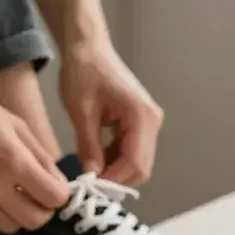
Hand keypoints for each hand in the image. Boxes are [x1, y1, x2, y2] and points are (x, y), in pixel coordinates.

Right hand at [0, 85, 68, 231]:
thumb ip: (42, 157)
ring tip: (11, 194)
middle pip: (34, 221)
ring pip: (10, 227)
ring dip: (17, 214)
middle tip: (36, 195)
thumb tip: (59, 183)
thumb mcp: (17, 126)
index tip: (54, 187)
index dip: (59, 194)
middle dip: (42, 210)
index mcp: (14, 163)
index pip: (53, 198)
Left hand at [59, 43, 163, 185]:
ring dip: (115, 171)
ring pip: (137, 163)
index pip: (135, 164)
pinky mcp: (140, 124)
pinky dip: (115, 160)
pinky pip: (132, 152)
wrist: (88, 47)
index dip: (114, 180)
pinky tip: (95, 156)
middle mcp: (152, 122)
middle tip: (87, 183)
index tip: (89, 187)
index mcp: (141, 117)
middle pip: (141, 168)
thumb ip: (89, 146)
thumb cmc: (84, 72)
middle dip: (116, 179)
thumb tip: (92, 176)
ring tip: (88, 170)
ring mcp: (148, 123)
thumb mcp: (82, 112)